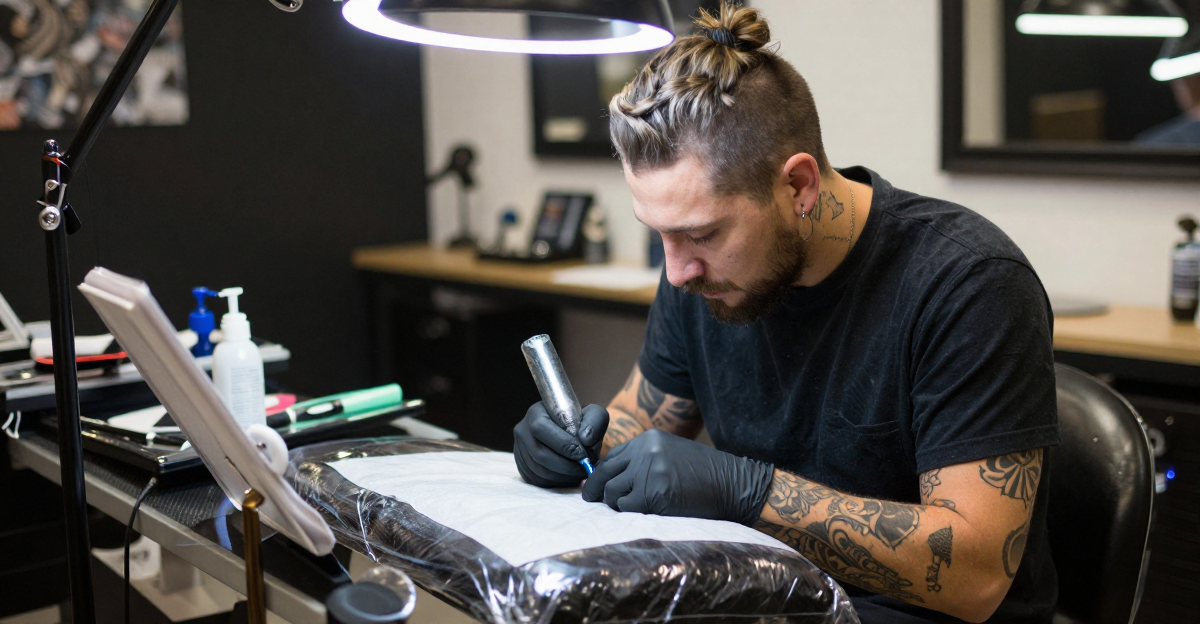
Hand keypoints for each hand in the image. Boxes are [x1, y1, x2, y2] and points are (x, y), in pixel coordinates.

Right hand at [513, 402, 607, 487]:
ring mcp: (519, 449)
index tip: (582, 454)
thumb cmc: (581, 423)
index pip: (541, 428)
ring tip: (579, 473)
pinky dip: (556, 482)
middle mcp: (522, 430)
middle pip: (539, 453)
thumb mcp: (593, 414)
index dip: (562, 444)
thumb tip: (585, 439)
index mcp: (536, 412)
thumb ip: (595, 422)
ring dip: (562, 476)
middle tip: (584, 469)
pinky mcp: (522, 466)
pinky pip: (537, 480)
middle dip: (565, 465)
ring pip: (538, 469)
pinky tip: (569, 477)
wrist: (570, 433)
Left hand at [581, 429, 773, 525]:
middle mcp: (645, 452)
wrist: (733, 484)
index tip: (597, 485)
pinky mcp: (654, 494)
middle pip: (604, 472)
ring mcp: (649, 472)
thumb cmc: (703, 474)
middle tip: (590, 498)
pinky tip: (644, 512)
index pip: (611, 456)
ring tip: (630, 508)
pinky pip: (626, 507)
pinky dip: (629, 513)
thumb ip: (643, 460)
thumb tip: (611, 477)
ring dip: (615, 504)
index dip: (601, 473)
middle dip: (593, 489)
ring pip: (611, 492)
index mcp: (648, 439)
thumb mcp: (670, 454)